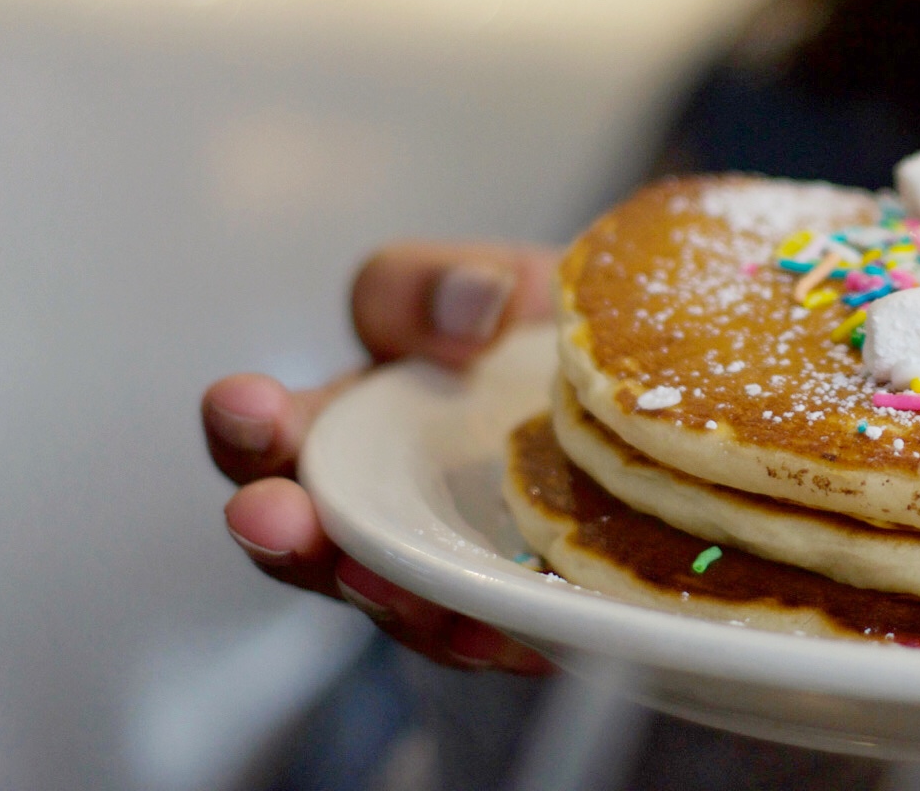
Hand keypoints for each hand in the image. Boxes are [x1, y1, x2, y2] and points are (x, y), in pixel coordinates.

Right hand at [202, 242, 560, 674]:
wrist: (678, 410)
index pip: (284, 415)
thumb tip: (469, 300)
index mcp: (370, 410)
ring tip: (375, 578)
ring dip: (374, 590)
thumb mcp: (522, 284)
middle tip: (265, 515)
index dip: (248, 415)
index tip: (241, 403)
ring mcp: (451, 560)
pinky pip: (491, 636)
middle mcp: (391, 496)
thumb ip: (459, 284)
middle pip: (307, 528)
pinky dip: (488, 633)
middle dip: (277, 526)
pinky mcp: (522, 610)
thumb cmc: (578, 337)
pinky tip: (497, 629)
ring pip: (388, 592)